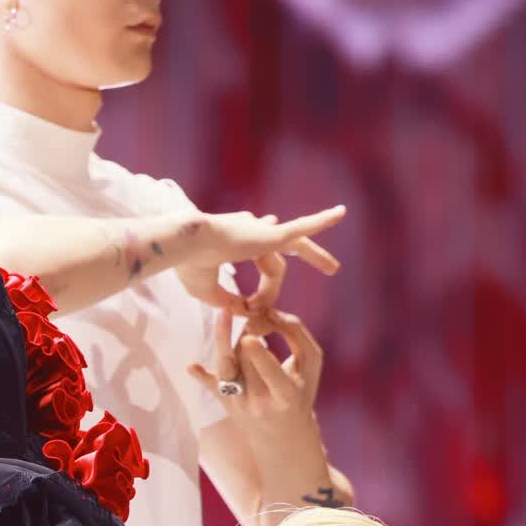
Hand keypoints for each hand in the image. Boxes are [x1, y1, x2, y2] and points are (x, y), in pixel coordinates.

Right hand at [176, 206, 343, 309]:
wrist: (185, 244)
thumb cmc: (189, 264)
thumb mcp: (207, 290)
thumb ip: (227, 300)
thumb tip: (243, 312)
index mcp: (237, 240)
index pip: (262, 259)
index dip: (264, 283)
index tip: (251, 307)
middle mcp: (252, 230)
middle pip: (287, 244)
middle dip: (309, 254)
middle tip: (330, 268)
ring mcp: (262, 230)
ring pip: (297, 243)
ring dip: (317, 255)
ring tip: (334, 268)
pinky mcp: (270, 234)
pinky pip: (301, 228)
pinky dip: (321, 220)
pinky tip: (341, 214)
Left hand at [189, 296, 325, 420]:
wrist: (283, 435)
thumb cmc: (301, 391)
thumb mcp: (311, 364)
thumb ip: (296, 333)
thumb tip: (269, 311)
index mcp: (285, 393)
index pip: (268, 371)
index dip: (257, 353)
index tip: (249, 337)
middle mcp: (259, 401)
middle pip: (245, 360)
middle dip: (246, 335)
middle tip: (251, 321)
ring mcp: (239, 404)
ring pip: (228, 365)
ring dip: (224, 339)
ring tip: (223, 315)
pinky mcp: (226, 402)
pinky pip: (211, 387)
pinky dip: (201, 376)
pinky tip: (192, 367)